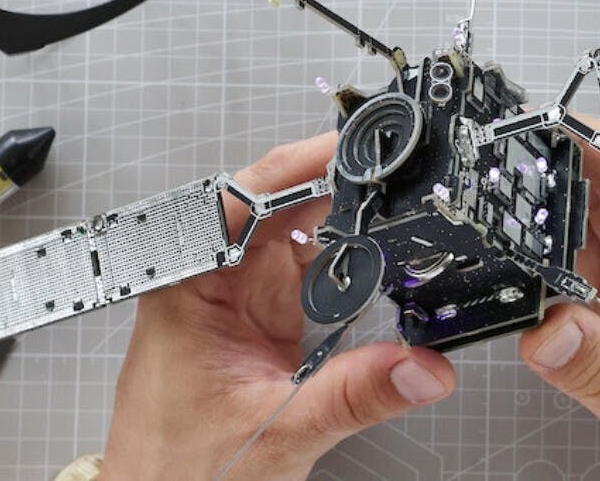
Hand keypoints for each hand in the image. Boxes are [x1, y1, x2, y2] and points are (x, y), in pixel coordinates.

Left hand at [101, 134, 454, 478]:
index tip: (345, 151)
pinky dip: (347, 266)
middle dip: (333, 188)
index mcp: (190, 289)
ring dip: (345, 225)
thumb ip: (354, 396)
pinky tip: (378, 262)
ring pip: (300, 238)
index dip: (294, 167)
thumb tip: (422, 366)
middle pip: (278, 210)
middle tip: (391, 176)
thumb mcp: (275, 433)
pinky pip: (312, 274)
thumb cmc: (177, 472)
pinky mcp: (266, 318)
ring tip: (395, 213)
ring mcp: (242, 298)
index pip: (239, 203)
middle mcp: (215, 283)